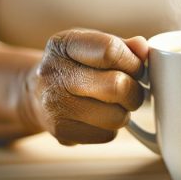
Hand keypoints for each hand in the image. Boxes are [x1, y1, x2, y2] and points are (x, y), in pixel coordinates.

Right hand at [30, 29, 148, 144]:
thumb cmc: (73, 66)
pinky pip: (108, 135)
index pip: (110, 50)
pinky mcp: (61, 132)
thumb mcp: (91, 46)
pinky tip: (98, 117)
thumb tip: (144, 48)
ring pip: (117, 116)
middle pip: (117, 86)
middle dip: (134, 91)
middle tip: (130, 90)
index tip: (135, 68)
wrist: (36, 93)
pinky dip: (111, 128)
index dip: (133, 62)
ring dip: (124, 112)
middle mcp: (54, 73)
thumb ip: (122, 45)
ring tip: (113, 104)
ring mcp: (55, 105)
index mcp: (64, 44)